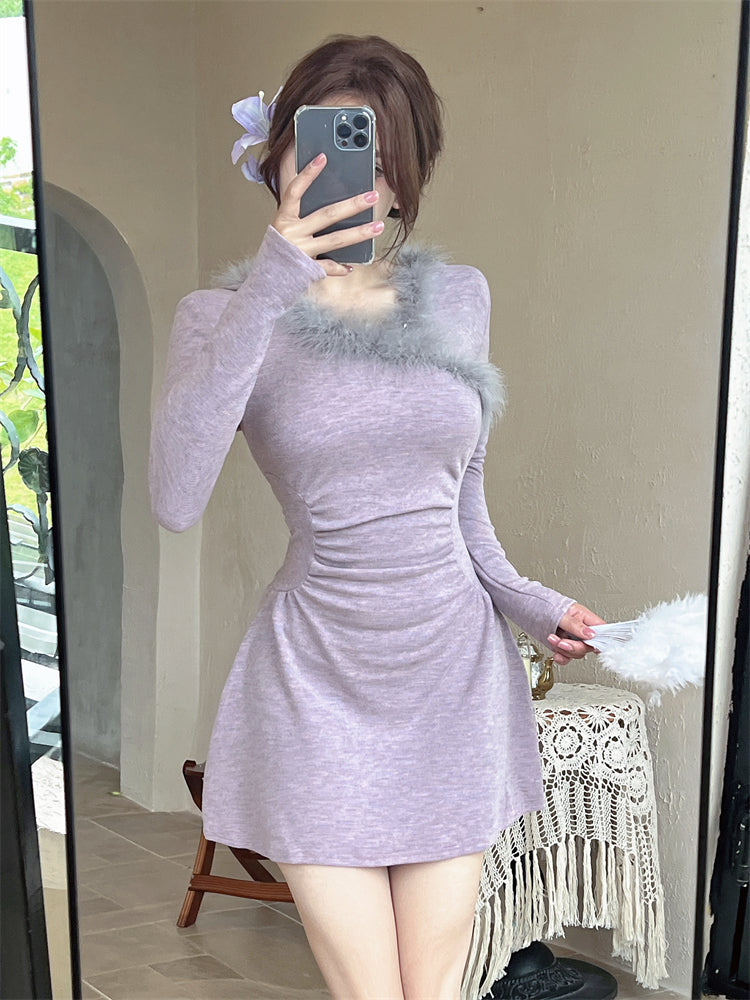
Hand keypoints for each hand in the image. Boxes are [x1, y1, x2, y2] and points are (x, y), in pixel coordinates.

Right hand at [271, 152, 382, 276]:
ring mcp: (300, 251)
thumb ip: (302, 215)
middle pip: (327, 215)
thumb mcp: (285, 226)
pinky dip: (340, 267)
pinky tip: (352, 265)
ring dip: (359, 233)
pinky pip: (328, 266)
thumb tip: (334, 201)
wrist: (265, 279)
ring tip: (378, 226)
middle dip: (352, 205)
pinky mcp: (306, 269)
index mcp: (284, 218)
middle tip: (373, 196)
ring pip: (335, 240)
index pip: (295, 191)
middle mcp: (292, 233)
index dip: (308, 174)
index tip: (323, 157)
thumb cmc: (279, 249)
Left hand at [546, 602, 605, 664]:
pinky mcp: (564, 646)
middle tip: (561, 642)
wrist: (532, 608)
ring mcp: (573, 639)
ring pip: (577, 653)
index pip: (602, 632)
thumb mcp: (562, 613)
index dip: (600, 641)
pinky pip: (567, 657)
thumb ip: (575, 624)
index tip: (591, 646)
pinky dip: (562, 658)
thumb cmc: (547, 604)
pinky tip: (556, 654)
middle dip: (574, 647)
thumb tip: (591, 634)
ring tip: (552, 639)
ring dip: (563, 650)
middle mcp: (582, 630)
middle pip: (588, 646)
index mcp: (586, 618)